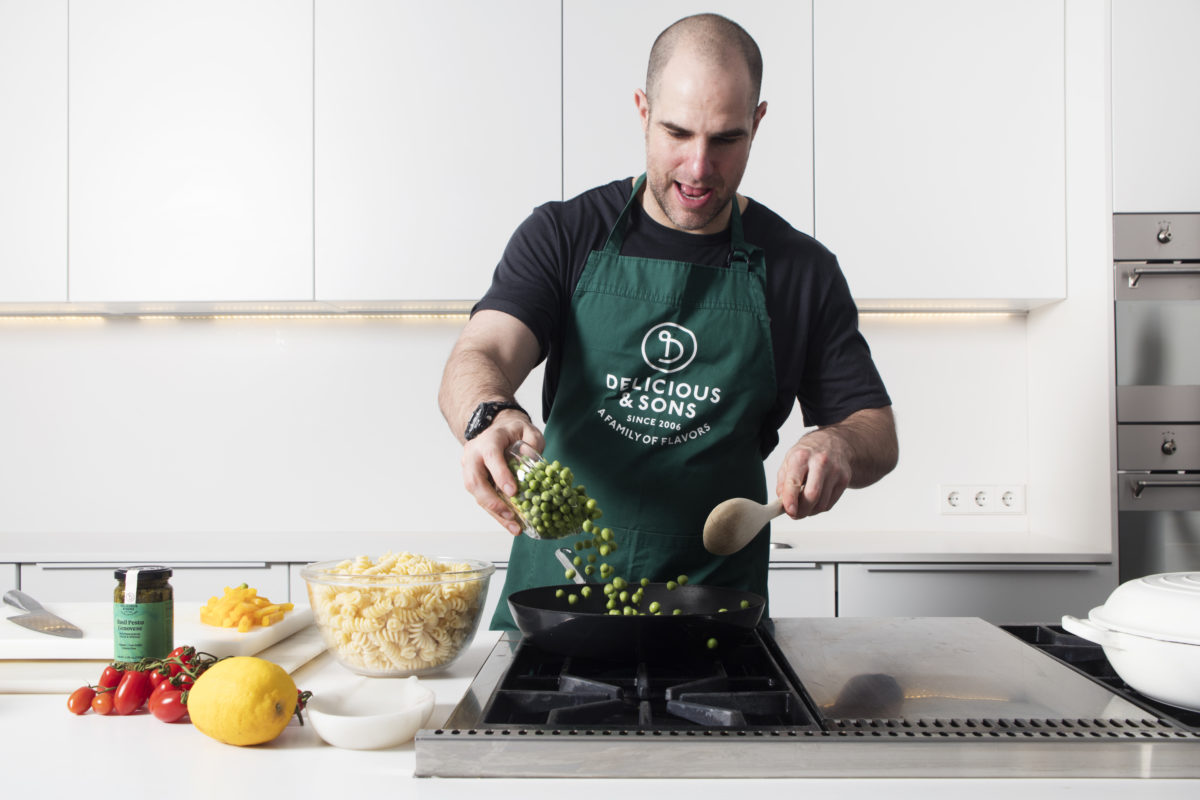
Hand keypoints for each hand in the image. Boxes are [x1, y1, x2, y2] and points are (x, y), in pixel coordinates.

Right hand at [460, 411, 544, 535]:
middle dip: (492, 501)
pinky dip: (495, 513)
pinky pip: (481, 499)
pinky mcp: (473, 481)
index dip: (500, 475)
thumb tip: (531, 457)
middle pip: (475, 480)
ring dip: (494, 512)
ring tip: (513, 526)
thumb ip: (532, 441)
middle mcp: (474, 454)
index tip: (513, 492)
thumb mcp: (528, 430)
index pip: (491, 457)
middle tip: (511, 515)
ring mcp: (470, 468)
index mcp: (489, 440)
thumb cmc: (513, 432)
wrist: (497, 430)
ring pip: (476, 494)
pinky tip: (510, 523)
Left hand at [775, 429, 851, 518]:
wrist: (835, 442)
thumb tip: (782, 502)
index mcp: (801, 456)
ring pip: (821, 504)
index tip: (789, 511)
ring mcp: (835, 471)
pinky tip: (815, 500)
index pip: (794, 482)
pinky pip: (830, 503)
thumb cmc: (809, 452)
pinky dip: (820, 508)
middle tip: (794, 514)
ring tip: (804, 506)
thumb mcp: (789, 460)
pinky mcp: (844, 479)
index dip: (790, 500)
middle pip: (812, 495)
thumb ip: (783, 481)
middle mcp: (820, 462)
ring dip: (810, 511)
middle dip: (801, 511)